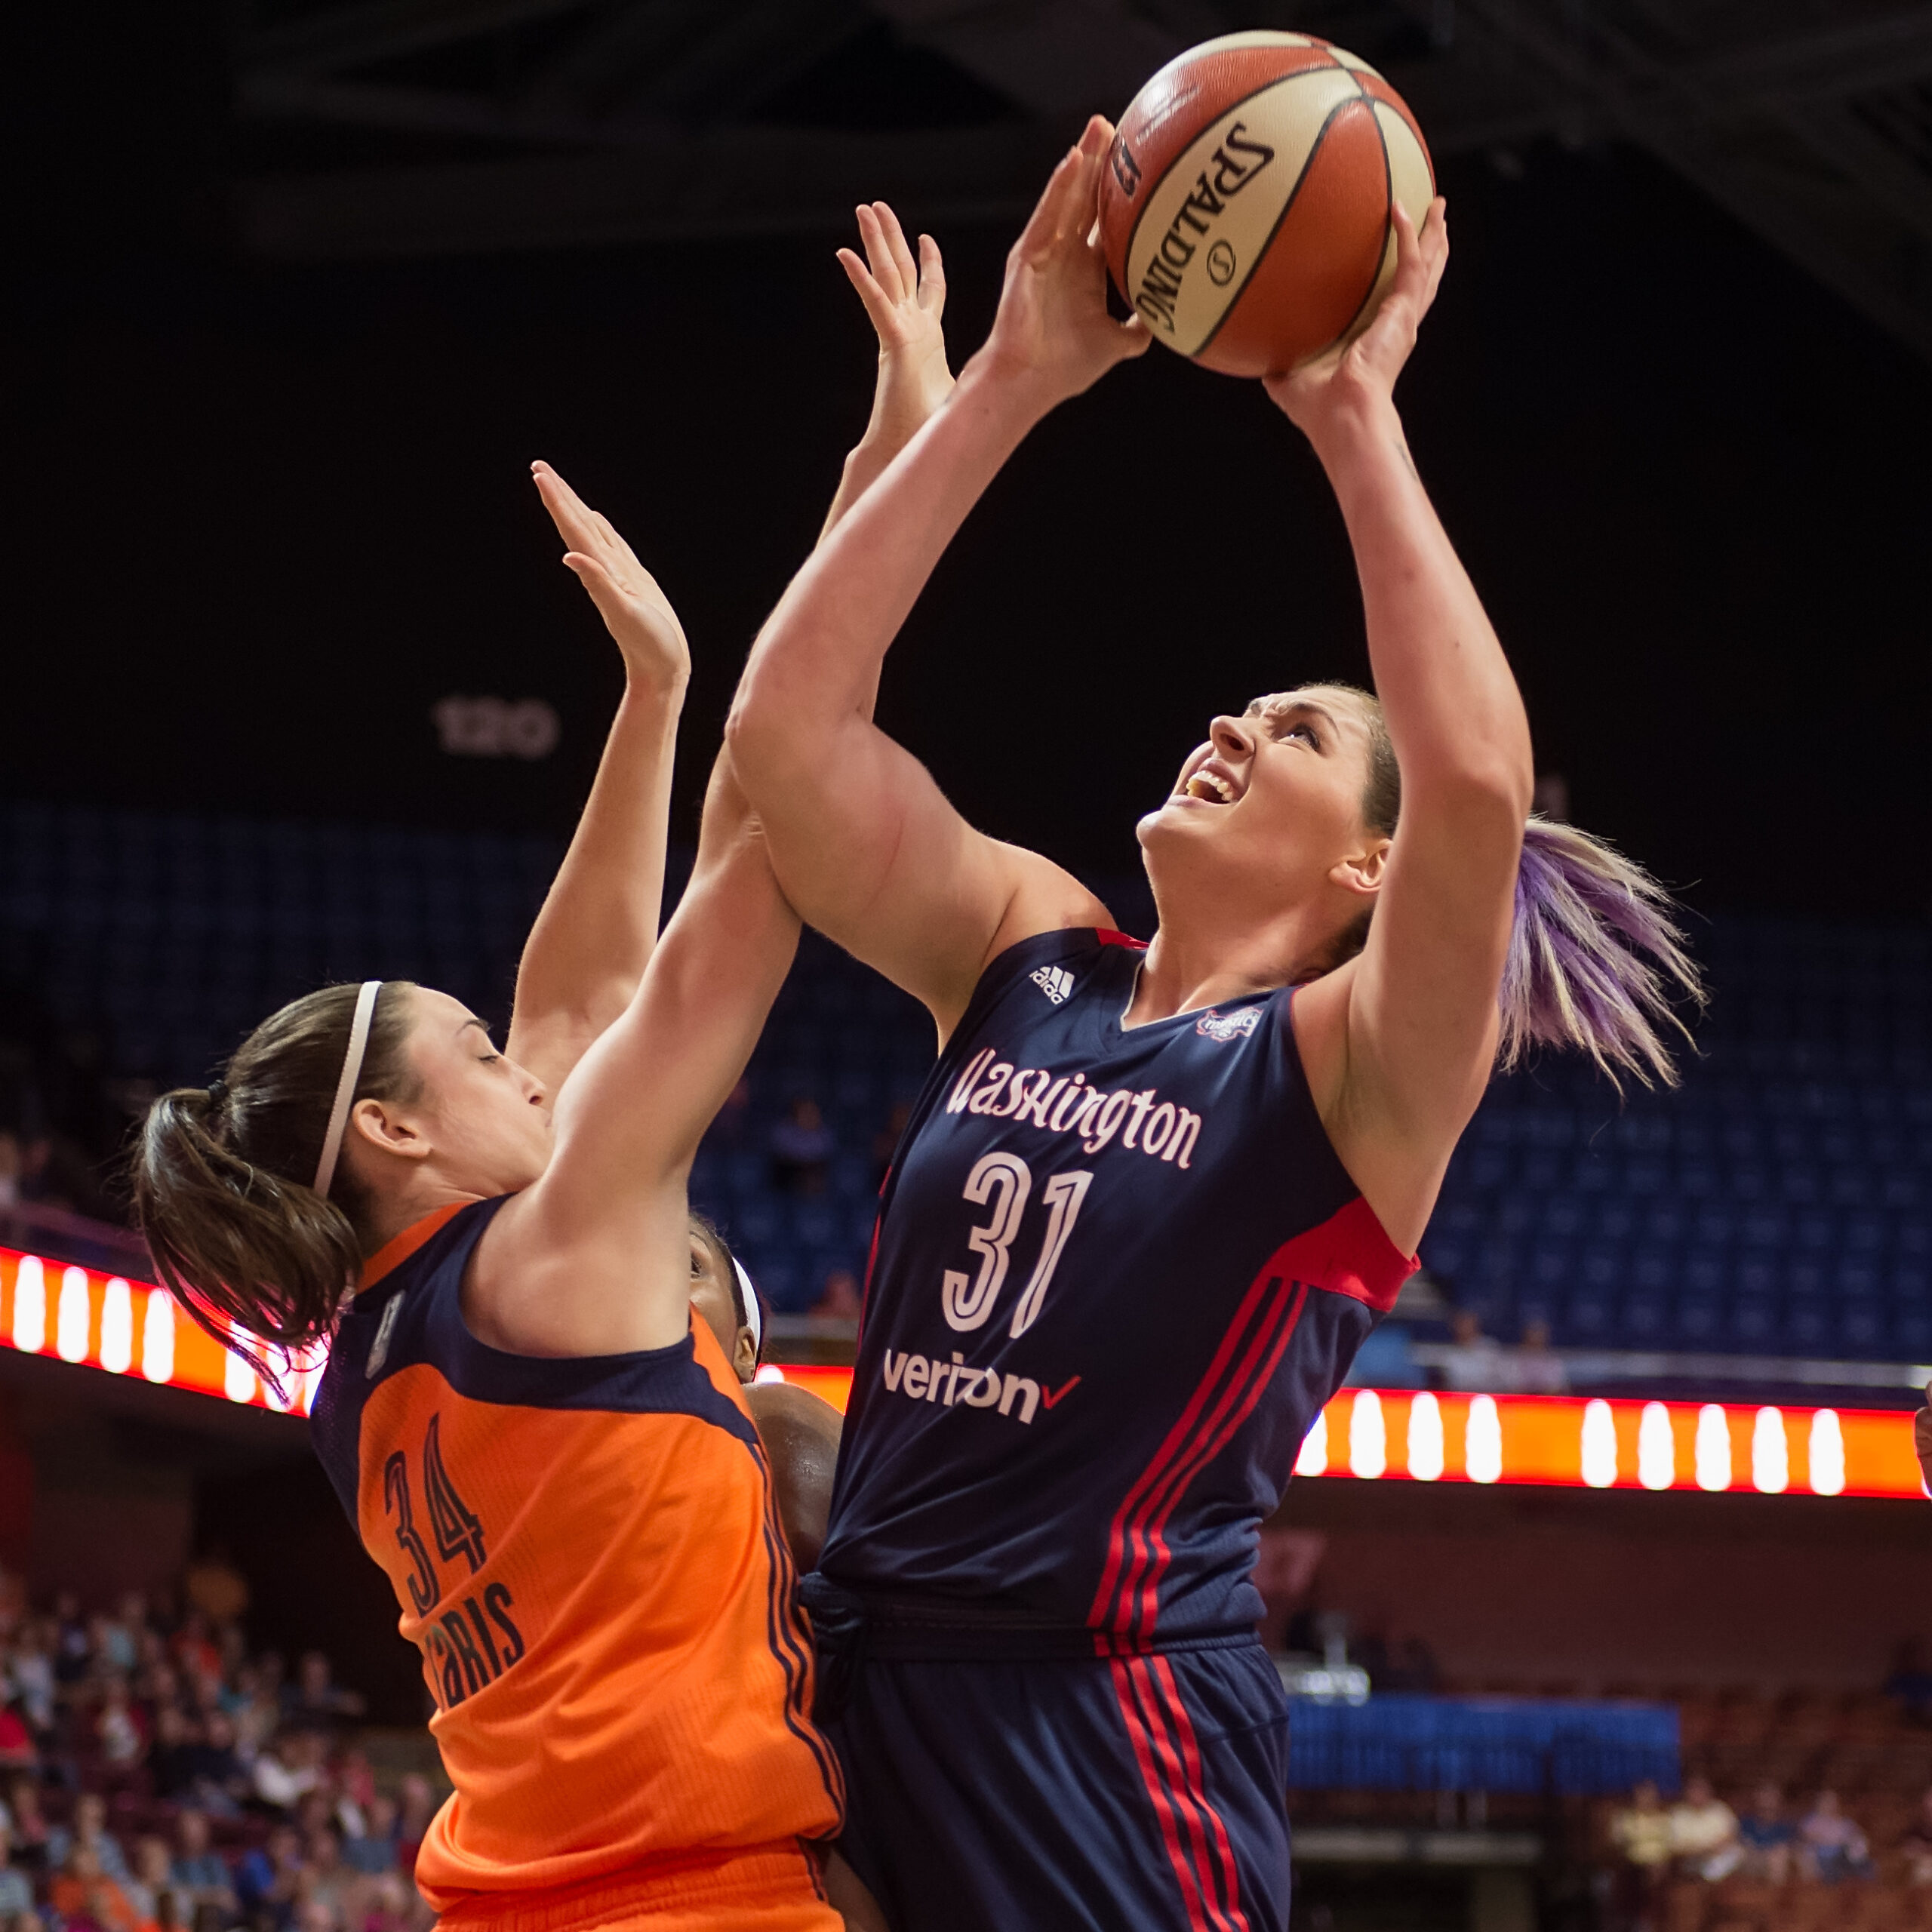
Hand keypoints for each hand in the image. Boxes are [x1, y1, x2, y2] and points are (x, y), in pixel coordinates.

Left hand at [532, 461, 690, 698]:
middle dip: (558, 496)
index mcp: (600, 572)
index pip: (573, 529)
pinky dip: (600, 527)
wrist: (662, 670)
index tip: (540, 474)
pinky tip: (595, 518)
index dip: (557, 501)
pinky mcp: (632, 581)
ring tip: (559, 486)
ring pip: (591, 532)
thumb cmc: (649, 646)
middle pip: (576, 525)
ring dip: (573, 508)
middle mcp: (603, 570)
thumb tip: (570, 557)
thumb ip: (599, 583)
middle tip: (539, 466)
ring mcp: (617, 575)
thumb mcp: (624, 613)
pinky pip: (611, 545)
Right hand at [838, 202, 952, 452]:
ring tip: (863, 210)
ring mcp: (899, 333)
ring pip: (886, 276)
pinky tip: (844, 253)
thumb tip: (997, 386)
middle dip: (891, 238)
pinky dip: (860, 278)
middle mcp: (911, 329)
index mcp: (927, 339)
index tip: (927, 238)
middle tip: (877, 207)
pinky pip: (874, 302)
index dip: (929, 263)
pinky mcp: (892, 343)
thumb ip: (969, 379)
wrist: (912, 448)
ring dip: (874, 243)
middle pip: (901, 272)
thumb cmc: (931, 429)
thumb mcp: (959, 390)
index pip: (930, 290)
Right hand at [975, 115, 1147, 409]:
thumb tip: (1166, 318)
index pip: (1106, 221)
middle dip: (1102, 164)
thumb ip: (1139, 328)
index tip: (1142, 167)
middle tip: (1120, 128)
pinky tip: (1075, 160)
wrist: (1030, 382)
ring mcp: (1046, 253)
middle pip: (1087, 200)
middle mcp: (1066, 256)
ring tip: (1100, 128)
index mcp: (1085, 271)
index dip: (1122, 195)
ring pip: (1068, 197)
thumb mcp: (1117, 344)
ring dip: (1083, 161)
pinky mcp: (1028, 256)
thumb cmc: (1065, 368)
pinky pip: (1047, 215)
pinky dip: (1060, 188)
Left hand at [1265, 196, 1447, 443]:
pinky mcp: (1401, 316)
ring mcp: (1402, 321)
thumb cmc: (1320, 412)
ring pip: (1428, 268)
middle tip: (1434, 216)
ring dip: (1433, 235)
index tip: (1398, 254)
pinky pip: (1409, 266)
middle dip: (1430, 247)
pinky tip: (1398, 210)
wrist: (1342, 419)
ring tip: (1438, 206)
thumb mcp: (1288, 380)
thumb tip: (1253, 353)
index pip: (1394, 300)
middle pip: (1422, 278)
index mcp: (1377, 340)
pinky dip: (1407, 237)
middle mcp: (1396, 328)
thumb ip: (1276, 362)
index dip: (1399, 278)